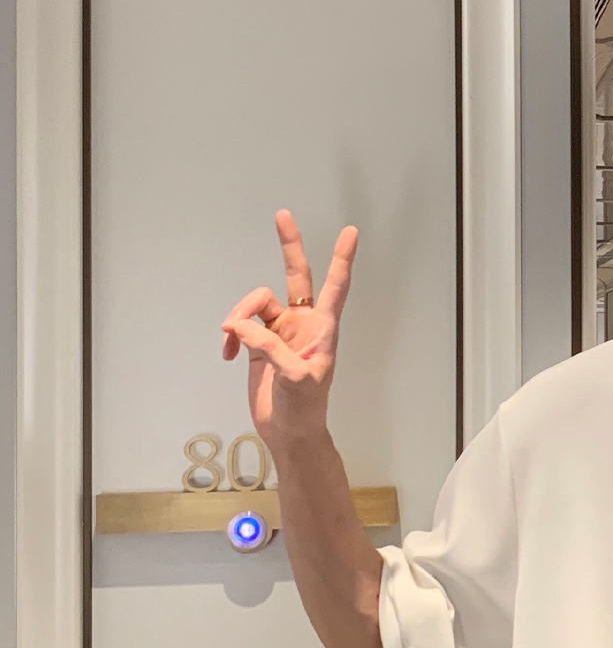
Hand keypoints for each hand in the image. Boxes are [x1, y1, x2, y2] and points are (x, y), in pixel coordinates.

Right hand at [220, 210, 356, 454]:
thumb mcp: (296, 379)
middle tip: (283, 214)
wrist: (288, 432)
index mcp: (322, 329)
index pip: (335, 286)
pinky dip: (229, 337)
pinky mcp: (258, 344)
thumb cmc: (304, 409)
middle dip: (289, 245)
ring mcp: (279, 332)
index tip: (350, 232)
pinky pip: (239, 327)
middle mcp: (302, 324)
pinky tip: (227, 354)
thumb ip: (270, 348)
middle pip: (295, 275)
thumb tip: (240, 327)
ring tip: (229, 339)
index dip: (341, 260)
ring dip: (238, 317)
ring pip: (255, 304)